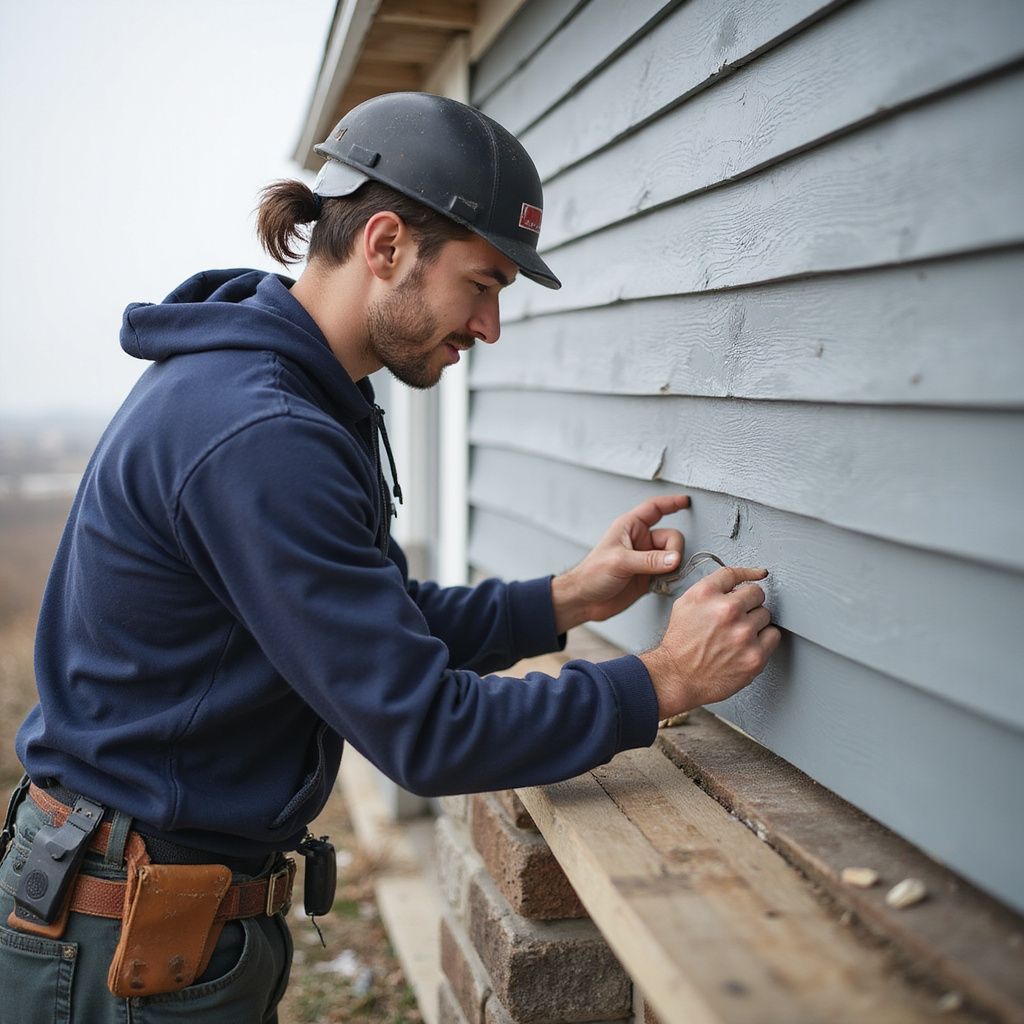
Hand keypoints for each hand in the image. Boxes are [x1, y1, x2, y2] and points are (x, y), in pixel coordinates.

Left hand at [551, 495, 689, 633]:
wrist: (584, 601)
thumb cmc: (592, 574)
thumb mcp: (620, 562)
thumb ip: (649, 560)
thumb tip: (675, 558)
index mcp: (630, 527)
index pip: (654, 509)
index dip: (671, 503)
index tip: (687, 502)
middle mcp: (640, 541)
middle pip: (671, 537)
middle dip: (673, 551)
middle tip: (667, 565)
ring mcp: (646, 559)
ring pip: (673, 557)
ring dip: (673, 567)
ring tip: (661, 578)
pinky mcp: (648, 577)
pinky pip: (669, 574)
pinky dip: (671, 579)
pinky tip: (662, 586)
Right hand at [639, 565, 780, 717]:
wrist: (678, 676)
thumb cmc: (681, 643)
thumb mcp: (685, 604)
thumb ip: (711, 589)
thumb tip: (737, 584)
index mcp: (707, 594)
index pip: (735, 574)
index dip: (748, 574)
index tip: (758, 575)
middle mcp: (727, 611)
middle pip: (757, 594)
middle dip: (748, 604)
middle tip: (736, 617)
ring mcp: (744, 634)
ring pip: (766, 615)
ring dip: (755, 622)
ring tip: (737, 634)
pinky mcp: (755, 655)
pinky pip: (773, 636)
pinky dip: (764, 640)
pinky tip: (747, 644)